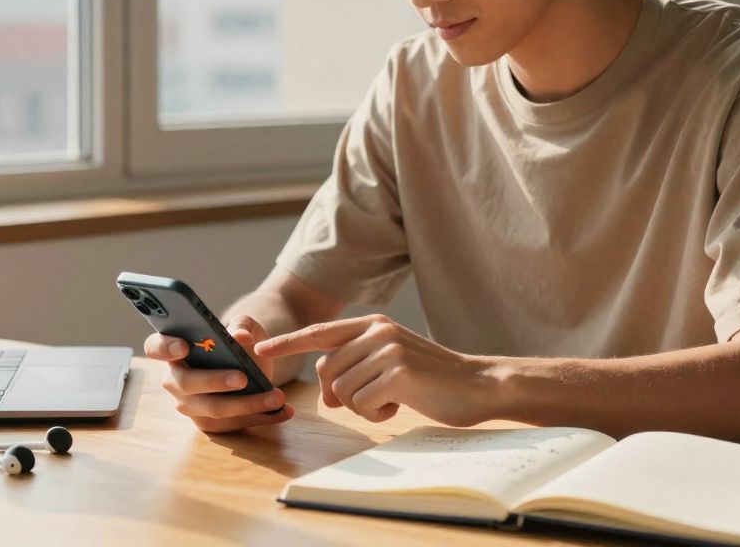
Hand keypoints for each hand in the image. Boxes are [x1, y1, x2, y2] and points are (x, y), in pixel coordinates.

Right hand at [143, 314, 294, 433]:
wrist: (251, 362)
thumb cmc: (239, 341)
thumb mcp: (244, 326)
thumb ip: (243, 325)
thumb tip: (240, 336)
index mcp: (173, 348)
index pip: (155, 347)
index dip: (165, 347)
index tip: (184, 346)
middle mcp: (174, 380)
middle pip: (187, 384)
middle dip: (215, 381)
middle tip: (243, 377)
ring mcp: (189, 405)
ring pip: (214, 410)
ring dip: (248, 405)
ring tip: (277, 397)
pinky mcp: (209, 423)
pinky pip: (233, 424)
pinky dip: (261, 418)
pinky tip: (284, 411)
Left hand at [254, 314, 493, 426]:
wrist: (478, 386)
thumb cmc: (432, 380)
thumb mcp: (390, 363)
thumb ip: (356, 366)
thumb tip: (327, 392)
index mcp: (373, 324)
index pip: (320, 333)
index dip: (288, 342)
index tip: (261, 350)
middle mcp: (376, 331)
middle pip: (326, 371)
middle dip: (341, 394)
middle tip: (374, 399)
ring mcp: (386, 349)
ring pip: (341, 390)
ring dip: (363, 406)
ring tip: (394, 398)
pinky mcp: (396, 372)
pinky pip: (361, 404)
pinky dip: (377, 414)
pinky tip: (401, 405)